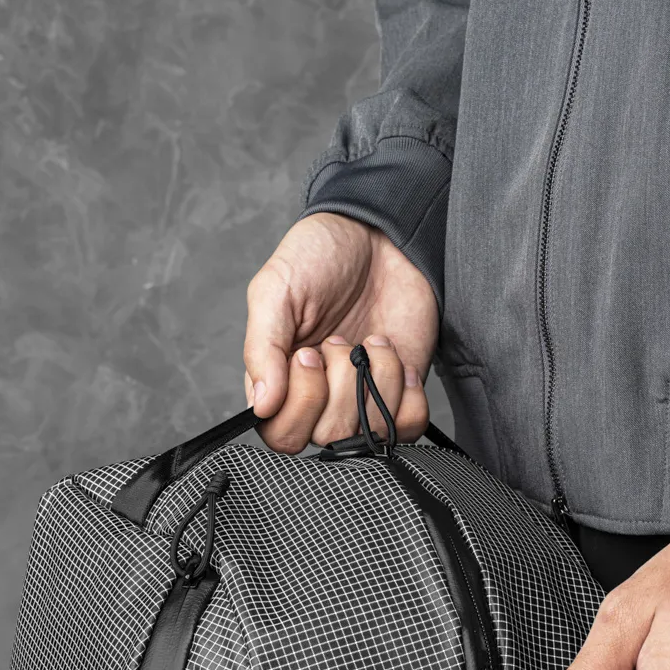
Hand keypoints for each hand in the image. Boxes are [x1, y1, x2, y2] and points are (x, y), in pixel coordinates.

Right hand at [243, 212, 438, 452]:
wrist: (379, 233)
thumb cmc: (319, 256)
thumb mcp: (275, 291)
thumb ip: (261, 349)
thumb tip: (261, 405)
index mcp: (279, 381)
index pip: (280, 434)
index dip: (299, 404)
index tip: (307, 353)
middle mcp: (320, 398)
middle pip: (326, 437)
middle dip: (340, 387)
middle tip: (339, 341)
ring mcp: (363, 398)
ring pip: (369, 432)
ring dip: (376, 381)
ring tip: (371, 342)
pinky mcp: (401, 391)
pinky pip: (407, 426)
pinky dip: (406, 395)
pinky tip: (396, 358)